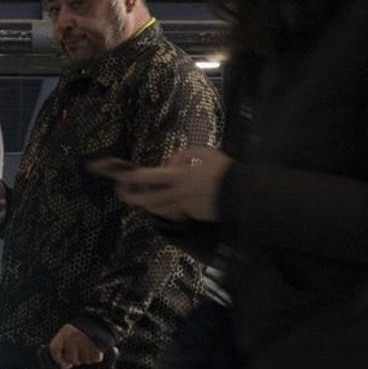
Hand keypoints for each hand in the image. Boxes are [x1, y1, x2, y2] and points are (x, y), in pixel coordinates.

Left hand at [49, 323, 103, 368]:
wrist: (99, 320)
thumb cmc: (82, 330)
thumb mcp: (68, 333)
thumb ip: (62, 347)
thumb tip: (65, 365)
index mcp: (65, 332)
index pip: (55, 349)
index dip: (58, 359)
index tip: (64, 363)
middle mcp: (74, 336)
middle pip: (71, 358)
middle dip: (75, 359)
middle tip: (79, 351)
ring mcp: (86, 341)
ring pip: (84, 360)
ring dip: (86, 357)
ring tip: (88, 347)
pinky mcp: (98, 346)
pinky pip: (95, 359)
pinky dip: (96, 356)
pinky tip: (95, 348)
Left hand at [114, 146, 230, 221]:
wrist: (246, 195)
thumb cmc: (227, 171)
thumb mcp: (208, 153)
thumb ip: (188, 153)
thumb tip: (174, 160)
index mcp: (181, 176)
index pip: (150, 177)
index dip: (133, 177)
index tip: (121, 176)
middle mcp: (180, 194)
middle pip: (149, 199)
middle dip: (133, 197)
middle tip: (122, 193)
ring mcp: (186, 207)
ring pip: (160, 209)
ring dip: (148, 204)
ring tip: (140, 198)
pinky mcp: (194, 215)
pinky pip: (176, 212)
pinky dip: (168, 208)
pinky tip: (164, 204)